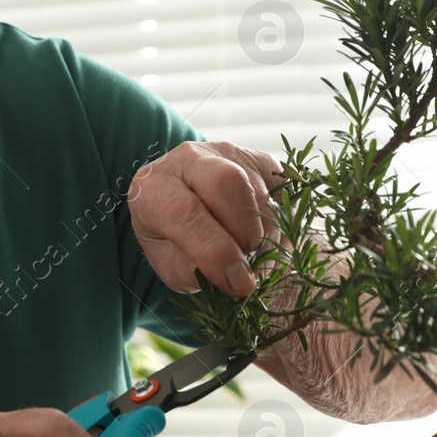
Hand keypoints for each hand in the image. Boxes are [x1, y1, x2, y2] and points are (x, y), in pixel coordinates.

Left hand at [129, 140, 281, 295]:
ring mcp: (227, 153)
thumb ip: (196, 271)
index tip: (239, 283)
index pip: (184, 211)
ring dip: (268, 238)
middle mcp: (187, 158)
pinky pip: (283, 192)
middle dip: (245, 235)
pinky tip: (266, 240)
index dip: (216, 252)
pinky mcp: (260, 159)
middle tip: (248, 267)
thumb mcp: (172, 266)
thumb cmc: (175, 244)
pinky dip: (282, 225)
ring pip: (260, 193)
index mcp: (153, 186)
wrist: (188, 213)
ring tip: (255, 260)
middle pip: (228, 184)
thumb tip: (238, 277)